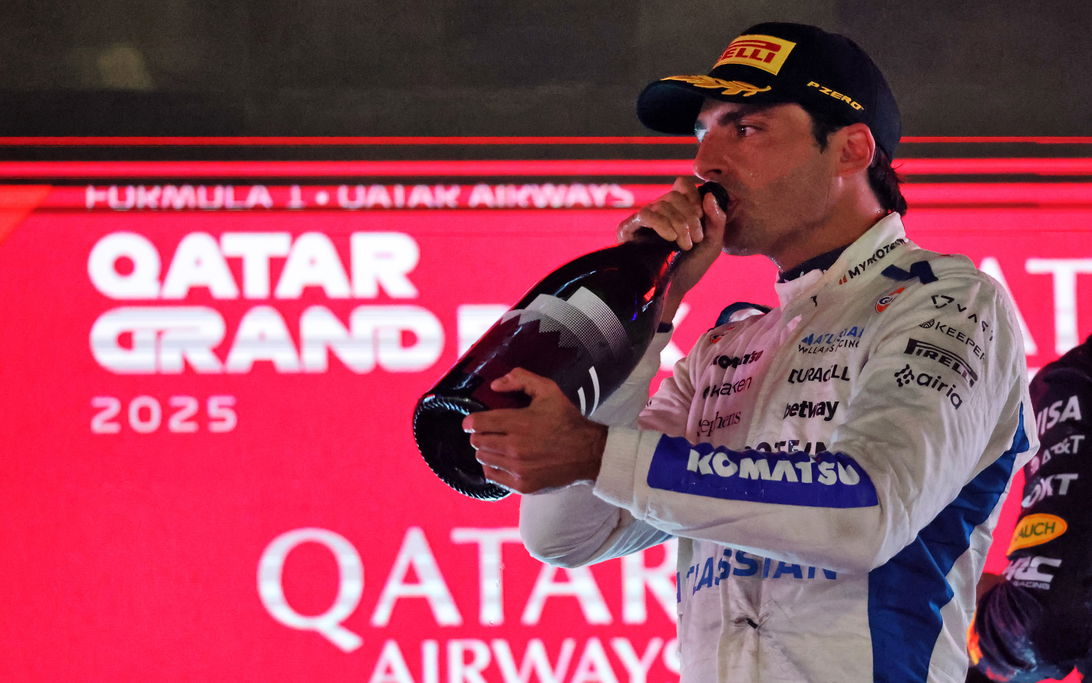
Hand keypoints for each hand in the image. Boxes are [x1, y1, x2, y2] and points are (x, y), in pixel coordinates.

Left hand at [461, 368, 608, 493]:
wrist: (589, 453)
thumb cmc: (567, 421)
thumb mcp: (548, 390)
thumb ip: (521, 379)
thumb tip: (495, 385)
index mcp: (519, 423)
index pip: (477, 423)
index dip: (470, 421)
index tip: (472, 422)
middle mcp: (515, 447)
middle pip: (477, 441)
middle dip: (480, 434)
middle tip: (491, 432)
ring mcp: (518, 468)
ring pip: (482, 458)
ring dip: (487, 450)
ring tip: (499, 446)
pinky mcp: (522, 485)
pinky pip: (492, 476)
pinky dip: (494, 468)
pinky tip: (504, 461)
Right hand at [616, 176, 726, 322]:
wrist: (672, 290)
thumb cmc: (690, 269)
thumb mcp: (711, 244)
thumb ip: (717, 220)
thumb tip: (708, 195)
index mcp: (677, 209)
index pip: (682, 185)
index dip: (693, 196)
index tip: (701, 217)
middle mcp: (659, 210)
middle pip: (674, 195)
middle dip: (689, 217)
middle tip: (694, 239)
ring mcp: (643, 219)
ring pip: (662, 204)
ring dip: (679, 224)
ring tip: (684, 245)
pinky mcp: (629, 228)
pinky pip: (646, 214)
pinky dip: (662, 224)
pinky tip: (669, 238)